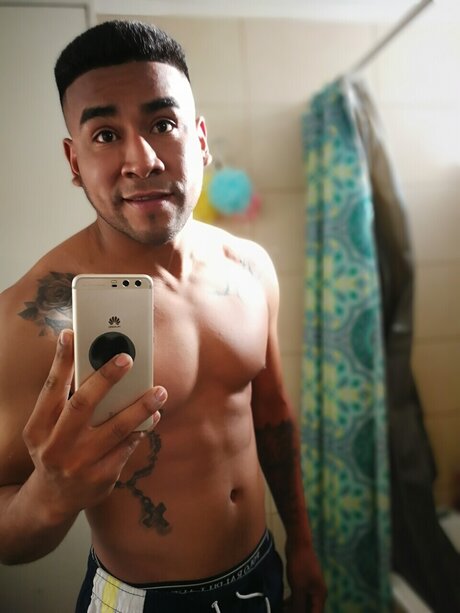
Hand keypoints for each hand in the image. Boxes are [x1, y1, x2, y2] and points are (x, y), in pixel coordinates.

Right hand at [22, 329, 166, 524]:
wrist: (54, 499)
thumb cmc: (55, 449)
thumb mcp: (48, 427)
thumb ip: (66, 399)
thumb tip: (91, 360)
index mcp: (39, 428)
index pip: (50, 389)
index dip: (60, 361)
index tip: (71, 334)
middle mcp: (55, 446)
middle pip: (83, 405)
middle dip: (106, 379)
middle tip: (127, 358)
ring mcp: (79, 464)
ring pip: (114, 429)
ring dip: (139, 408)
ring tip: (159, 392)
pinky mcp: (101, 478)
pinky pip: (127, 448)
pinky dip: (141, 430)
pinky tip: (152, 417)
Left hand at [283, 539, 326, 612]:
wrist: (298, 544)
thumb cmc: (300, 565)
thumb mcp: (298, 588)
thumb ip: (298, 605)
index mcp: (320, 595)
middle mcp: (317, 592)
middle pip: (310, 609)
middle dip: (298, 612)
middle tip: (284, 612)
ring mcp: (310, 586)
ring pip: (303, 603)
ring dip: (294, 608)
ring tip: (282, 610)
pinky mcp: (303, 580)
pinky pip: (299, 595)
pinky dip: (292, 600)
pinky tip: (283, 603)